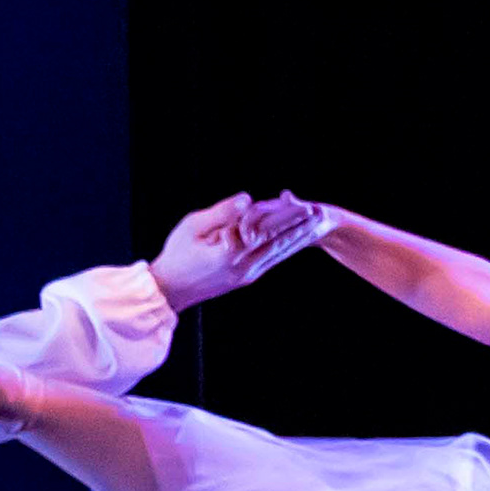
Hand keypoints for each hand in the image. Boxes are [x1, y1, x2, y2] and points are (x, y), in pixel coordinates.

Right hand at [152, 193, 329, 307]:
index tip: (302, 203)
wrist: (170, 291)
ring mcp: (246, 275)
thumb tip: (247, 199)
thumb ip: (222, 213)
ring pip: (278, 253)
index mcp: (230, 252)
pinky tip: (294, 242)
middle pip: (278, 241)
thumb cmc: (176, 254)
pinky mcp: (245, 279)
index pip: (264, 228)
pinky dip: (285, 249)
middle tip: (319, 213)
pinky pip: (271, 261)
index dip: (284, 215)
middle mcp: (243, 266)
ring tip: (315, 226)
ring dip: (297, 238)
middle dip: (299, 226)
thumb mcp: (192, 227)